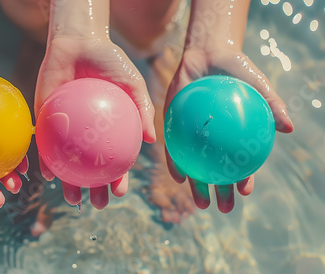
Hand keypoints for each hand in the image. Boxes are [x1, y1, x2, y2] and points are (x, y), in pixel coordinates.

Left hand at [35, 36, 155, 208]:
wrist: (78, 41)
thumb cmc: (109, 59)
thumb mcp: (132, 82)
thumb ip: (142, 109)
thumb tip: (153, 142)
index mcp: (108, 129)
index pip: (113, 160)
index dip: (117, 178)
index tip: (119, 192)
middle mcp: (86, 133)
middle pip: (90, 168)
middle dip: (93, 189)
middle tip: (96, 204)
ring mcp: (65, 128)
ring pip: (67, 162)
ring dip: (69, 183)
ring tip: (71, 199)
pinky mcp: (45, 119)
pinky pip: (45, 144)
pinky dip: (46, 160)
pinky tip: (49, 175)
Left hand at [164, 48, 293, 212]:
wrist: (207, 53)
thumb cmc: (236, 70)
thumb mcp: (257, 84)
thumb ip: (272, 104)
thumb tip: (289, 128)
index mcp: (233, 137)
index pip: (239, 164)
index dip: (243, 180)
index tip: (244, 192)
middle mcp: (213, 140)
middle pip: (216, 172)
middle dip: (219, 193)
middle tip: (221, 208)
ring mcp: (192, 136)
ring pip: (195, 166)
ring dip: (197, 186)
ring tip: (200, 202)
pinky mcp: (173, 127)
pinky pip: (174, 149)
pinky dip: (176, 163)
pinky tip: (178, 176)